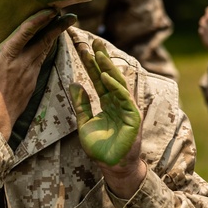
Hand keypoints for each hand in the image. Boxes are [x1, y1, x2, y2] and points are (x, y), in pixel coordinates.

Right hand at [0, 9, 75, 139]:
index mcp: (7, 55)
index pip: (27, 32)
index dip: (40, 19)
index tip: (52, 9)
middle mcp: (23, 62)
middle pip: (45, 40)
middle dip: (58, 26)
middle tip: (71, 15)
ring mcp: (30, 72)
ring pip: (46, 50)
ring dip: (55, 37)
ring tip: (63, 26)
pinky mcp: (33, 82)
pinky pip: (42, 62)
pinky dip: (47, 51)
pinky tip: (48, 47)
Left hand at [68, 38, 145, 197]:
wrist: (111, 165)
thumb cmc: (99, 146)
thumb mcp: (84, 122)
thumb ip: (81, 104)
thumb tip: (75, 84)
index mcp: (107, 103)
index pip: (98, 79)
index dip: (91, 64)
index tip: (83, 48)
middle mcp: (117, 102)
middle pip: (109, 77)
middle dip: (102, 60)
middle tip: (94, 42)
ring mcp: (126, 108)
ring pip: (117, 84)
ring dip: (108, 68)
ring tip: (99, 53)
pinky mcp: (132, 117)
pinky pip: (123, 98)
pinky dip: (115, 86)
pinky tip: (107, 76)